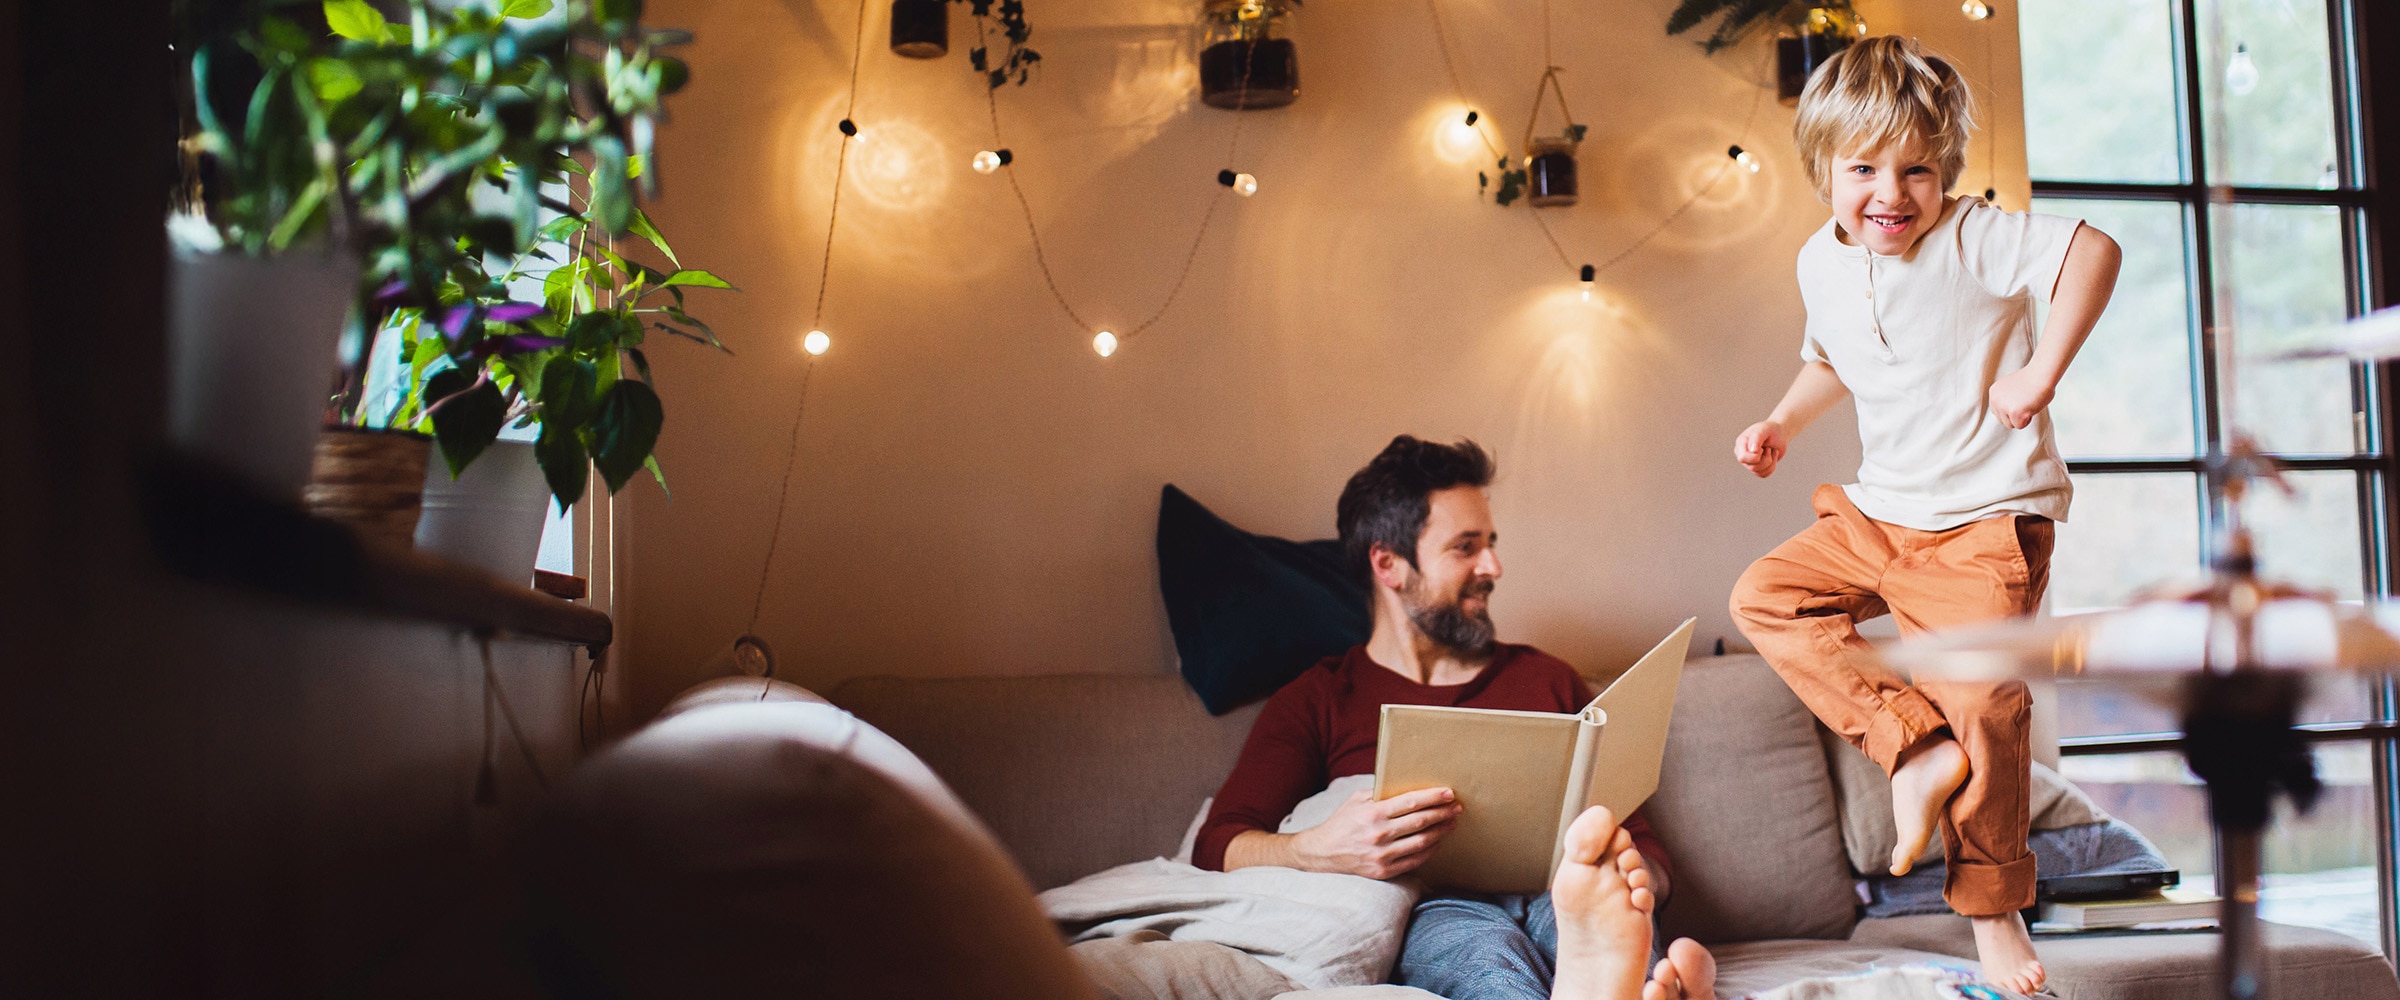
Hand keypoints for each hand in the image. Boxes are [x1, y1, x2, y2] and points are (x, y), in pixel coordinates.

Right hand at [1289, 788, 1461, 879]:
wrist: (1323, 853)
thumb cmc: (1342, 822)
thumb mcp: (1356, 800)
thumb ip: (1380, 794)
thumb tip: (1409, 787)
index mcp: (1372, 813)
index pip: (1410, 802)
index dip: (1432, 797)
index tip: (1448, 793)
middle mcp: (1379, 835)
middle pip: (1420, 822)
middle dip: (1442, 813)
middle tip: (1456, 807)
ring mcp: (1382, 855)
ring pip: (1422, 842)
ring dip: (1441, 831)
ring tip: (1451, 823)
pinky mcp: (1384, 871)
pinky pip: (1415, 860)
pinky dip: (1429, 850)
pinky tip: (1437, 841)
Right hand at [1734, 421, 1788, 477]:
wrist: (1779, 434)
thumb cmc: (1770, 430)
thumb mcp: (1764, 429)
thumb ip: (1757, 438)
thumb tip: (1753, 450)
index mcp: (1741, 444)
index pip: (1743, 457)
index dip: (1755, 456)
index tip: (1762, 448)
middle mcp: (1743, 454)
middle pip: (1752, 467)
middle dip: (1766, 459)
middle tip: (1768, 449)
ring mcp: (1749, 462)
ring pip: (1758, 472)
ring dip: (1770, 461)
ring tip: (1771, 451)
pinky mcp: (1758, 468)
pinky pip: (1764, 474)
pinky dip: (1772, 466)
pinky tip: (1772, 456)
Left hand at [1987, 368, 2055, 429]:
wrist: (2042, 374)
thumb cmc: (2032, 380)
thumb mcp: (2011, 389)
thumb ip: (2006, 400)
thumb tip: (2008, 415)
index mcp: (1994, 393)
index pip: (1998, 412)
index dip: (2011, 409)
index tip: (2020, 400)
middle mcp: (1996, 400)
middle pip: (2002, 420)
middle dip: (2015, 415)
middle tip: (2025, 402)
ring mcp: (2004, 407)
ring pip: (2010, 425)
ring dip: (2020, 418)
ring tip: (2028, 404)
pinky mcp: (2015, 413)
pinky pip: (2020, 426)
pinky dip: (2027, 420)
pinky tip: (2031, 407)